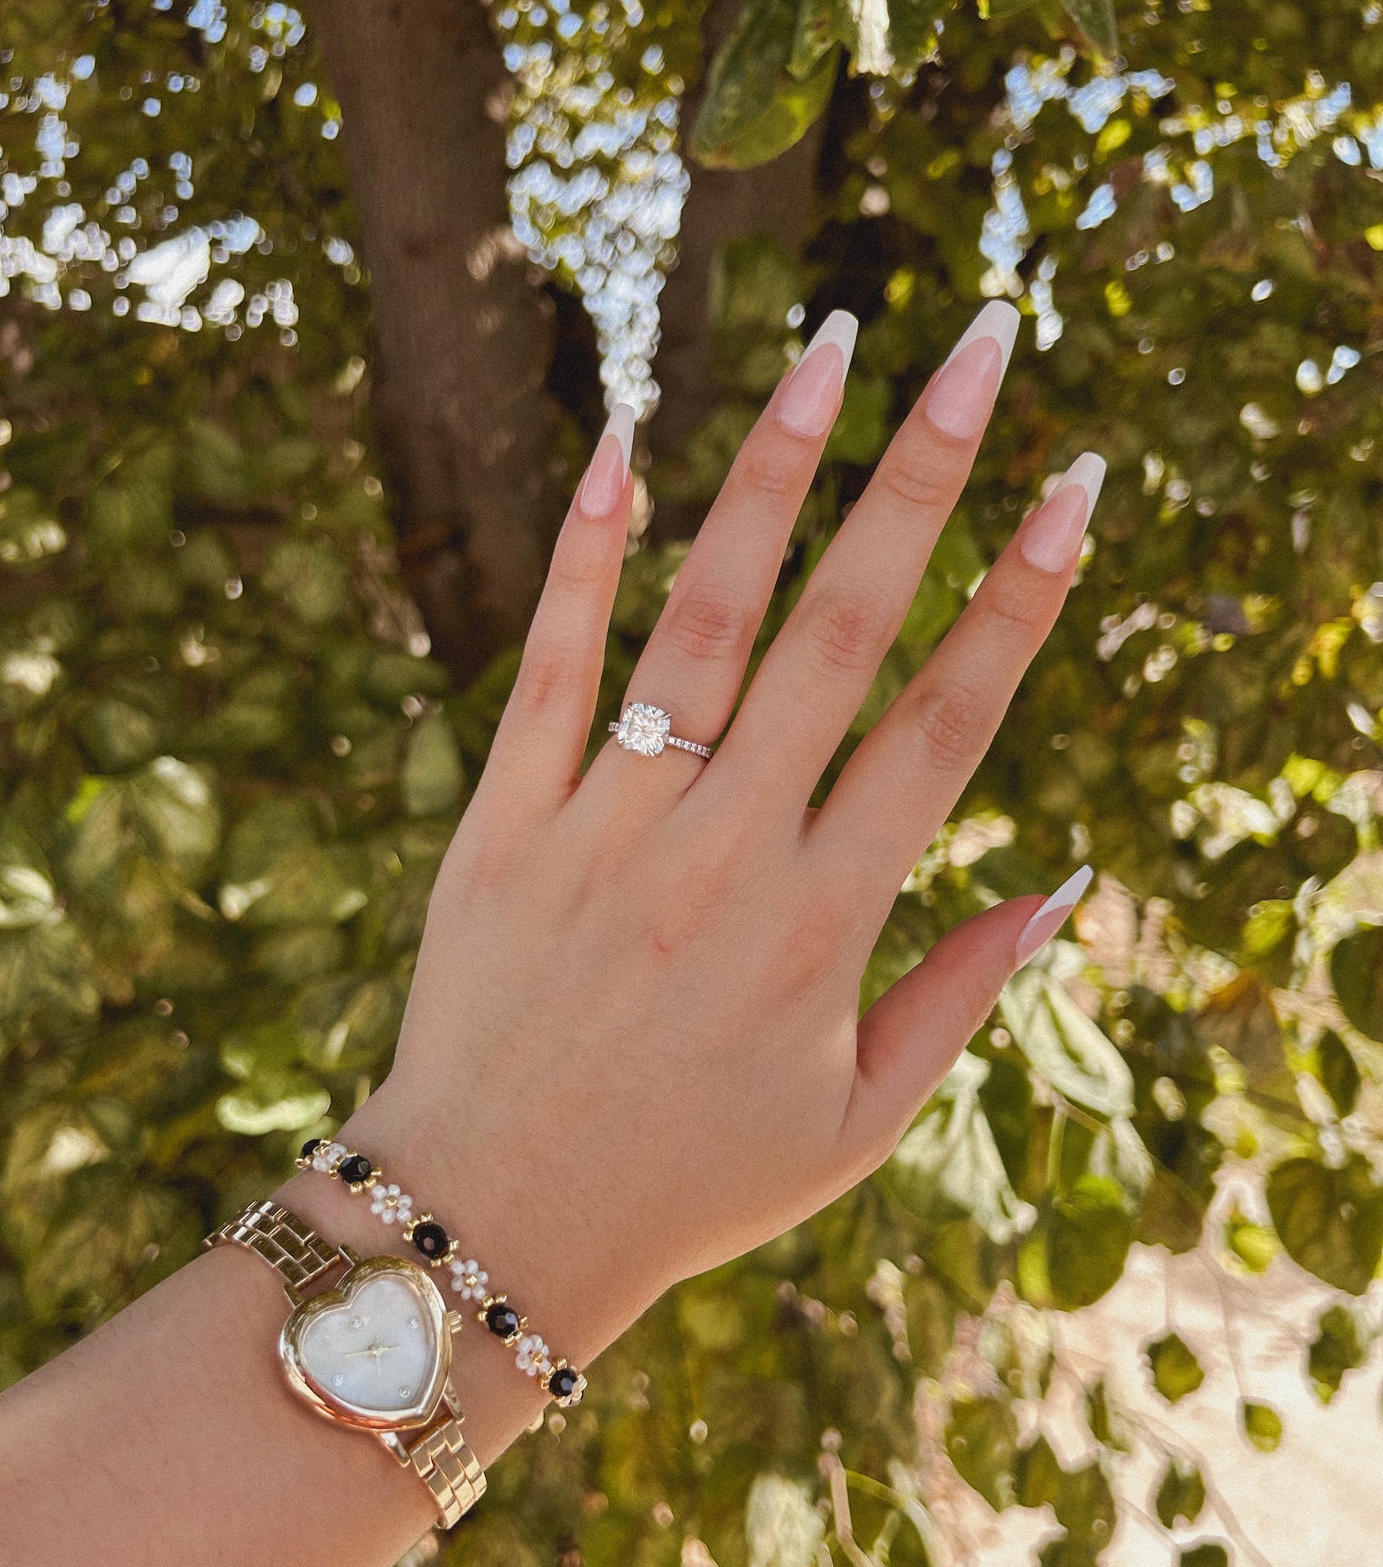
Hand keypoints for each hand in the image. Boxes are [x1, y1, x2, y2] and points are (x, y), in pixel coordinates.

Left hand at [358, 304, 1100, 1360]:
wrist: (489, 1224)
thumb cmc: (690, 1183)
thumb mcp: (855, 1122)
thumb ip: (960, 995)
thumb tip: (1064, 880)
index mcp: (823, 927)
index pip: (945, 726)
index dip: (1022, 598)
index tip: (1078, 484)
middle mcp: (721, 858)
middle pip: (841, 633)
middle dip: (925, 476)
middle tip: (982, 342)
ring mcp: (603, 831)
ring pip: (700, 622)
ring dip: (770, 474)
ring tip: (827, 346)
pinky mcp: (499, 825)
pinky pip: (547, 667)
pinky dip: (585, 556)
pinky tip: (623, 444)